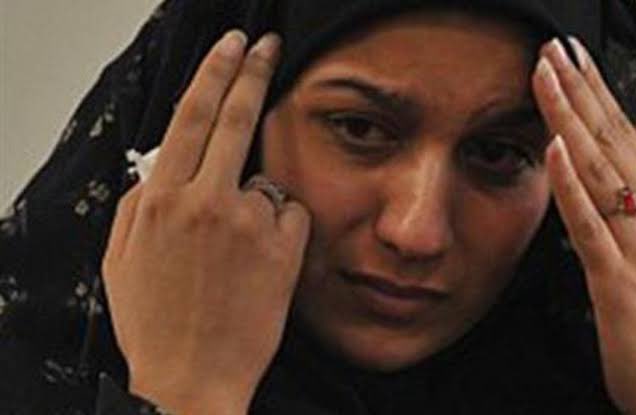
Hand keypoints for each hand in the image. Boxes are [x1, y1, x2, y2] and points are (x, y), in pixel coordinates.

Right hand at [102, 31, 310, 414]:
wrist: (193, 376)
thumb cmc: (155, 322)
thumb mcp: (122, 258)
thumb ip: (141, 202)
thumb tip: (163, 166)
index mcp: (161, 200)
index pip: (192, 116)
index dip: (214, 73)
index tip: (230, 46)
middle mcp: (207, 201)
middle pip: (235, 117)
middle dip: (251, 71)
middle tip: (263, 45)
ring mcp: (249, 223)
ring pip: (264, 179)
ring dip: (253, 201)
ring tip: (234, 253)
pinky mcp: (284, 247)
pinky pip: (288, 213)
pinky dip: (278, 228)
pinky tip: (260, 263)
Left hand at [532, 38, 635, 413]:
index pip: (619, 133)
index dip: (592, 90)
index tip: (566, 55)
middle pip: (609, 139)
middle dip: (579, 89)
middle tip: (552, 47)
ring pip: (599, 169)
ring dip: (571, 119)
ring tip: (548, 76)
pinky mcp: (617, 277)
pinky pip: (591, 224)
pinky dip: (573, 184)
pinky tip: (555, 150)